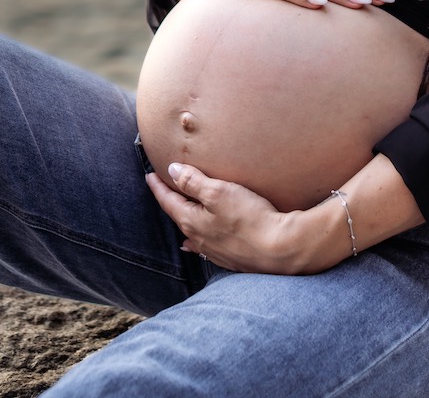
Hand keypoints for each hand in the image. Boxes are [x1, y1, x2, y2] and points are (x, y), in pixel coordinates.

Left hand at [145, 162, 306, 273]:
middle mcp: (198, 238)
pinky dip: (195, 240)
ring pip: (190, 230)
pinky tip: (193, 245)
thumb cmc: (249, 217)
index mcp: (191, 220)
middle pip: (177, 215)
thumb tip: (171, 171)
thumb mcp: (218, 192)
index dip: (158, 186)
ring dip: (183, 217)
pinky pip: (204, 246)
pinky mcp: (229, 257)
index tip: (149, 175)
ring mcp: (213, 250)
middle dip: (169, 200)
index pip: (168, 200)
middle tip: (162, 187)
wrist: (279, 250)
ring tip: (178, 210)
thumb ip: (193, 181)